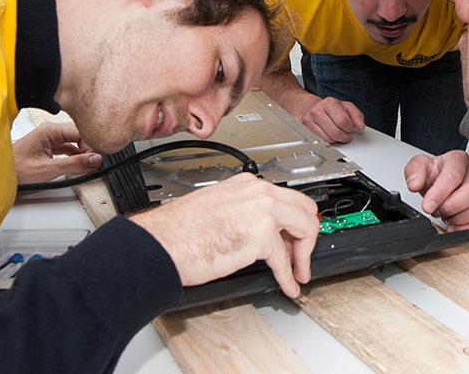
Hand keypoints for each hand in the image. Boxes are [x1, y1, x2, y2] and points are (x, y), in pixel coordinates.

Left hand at [13, 121, 101, 184]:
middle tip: (94, 163)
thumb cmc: (14, 172)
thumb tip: (95, 160)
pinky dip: (74, 157)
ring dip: (81, 154)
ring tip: (88, 165)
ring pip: (73, 143)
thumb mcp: (48, 170)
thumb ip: (74, 165)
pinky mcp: (47, 149)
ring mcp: (48, 140)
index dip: (92, 144)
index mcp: (48, 131)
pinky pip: (67, 149)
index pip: (80, 131)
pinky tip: (78, 165)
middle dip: (88, 149)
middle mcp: (49, 132)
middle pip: (78, 135)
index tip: (98, 157)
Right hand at [132, 173, 318, 297]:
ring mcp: (263, 210)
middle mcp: (257, 192)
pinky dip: (288, 276)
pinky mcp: (262, 234)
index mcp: (245, 184)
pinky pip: (284, 260)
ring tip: (298, 273)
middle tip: (302, 255)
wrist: (162, 243)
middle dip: (307, 236)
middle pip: (304, 209)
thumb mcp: (218, 210)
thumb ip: (243, 213)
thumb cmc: (179, 231)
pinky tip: (287, 285)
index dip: (294, 221)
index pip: (285, 197)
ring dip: (303, 255)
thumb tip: (257, 232)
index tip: (295, 237)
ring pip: (305, 228)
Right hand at [300, 96, 365, 143]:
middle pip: (335, 132)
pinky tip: (332, 135)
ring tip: (340, 134)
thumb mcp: (346, 107)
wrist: (311, 107)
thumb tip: (361, 126)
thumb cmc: (330, 108)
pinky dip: (330, 141)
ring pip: (329, 138)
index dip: (350, 127)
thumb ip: (357, 115)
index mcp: (329, 103)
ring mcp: (310, 120)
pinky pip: (322, 141)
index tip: (351, 128)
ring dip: (338, 140)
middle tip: (347, 134)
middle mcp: (318, 110)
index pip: (343, 121)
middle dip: (345, 136)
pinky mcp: (306, 128)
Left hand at [404, 150, 468, 235]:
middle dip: (450, 207)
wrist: (450, 181)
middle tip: (437, 210)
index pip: (454, 175)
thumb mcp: (421, 167)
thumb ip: (414, 171)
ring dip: (459, 218)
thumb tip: (415, 184)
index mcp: (458, 160)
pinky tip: (454, 227)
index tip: (427, 206)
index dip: (439, 193)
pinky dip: (467, 229)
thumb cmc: (437, 175)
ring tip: (446, 216)